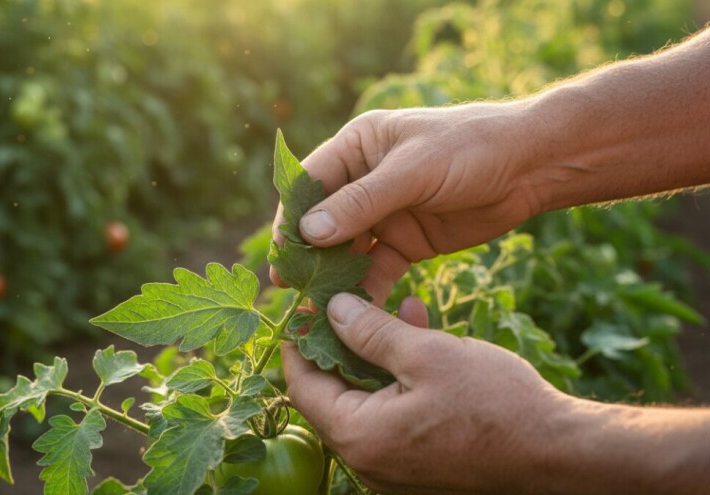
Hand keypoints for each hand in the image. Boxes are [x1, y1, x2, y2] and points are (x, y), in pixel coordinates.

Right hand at [271, 103, 541, 302]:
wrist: (532, 166)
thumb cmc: (471, 148)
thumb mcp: (414, 170)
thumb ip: (362, 201)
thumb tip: (309, 232)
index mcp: (357, 147)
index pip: (309, 184)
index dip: (291, 218)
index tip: (281, 254)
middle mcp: (363, 181)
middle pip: (323, 222)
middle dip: (308, 256)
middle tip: (291, 290)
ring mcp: (384, 215)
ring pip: (347, 251)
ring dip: (333, 279)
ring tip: (317, 310)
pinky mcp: (406, 243)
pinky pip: (376, 270)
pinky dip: (366, 291)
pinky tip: (356, 314)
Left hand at [283, 293, 569, 493]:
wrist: (560, 454)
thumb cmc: (495, 405)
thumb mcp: (427, 354)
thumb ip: (370, 331)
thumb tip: (331, 310)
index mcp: (359, 437)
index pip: (302, 385)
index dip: (301, 341)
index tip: (306, 306)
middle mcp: (367, 462)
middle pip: (333, 394)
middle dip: (345, 343)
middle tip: (354, 301)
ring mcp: (393, 470)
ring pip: (367, 401)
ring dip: (379, 356)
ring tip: (403, 309)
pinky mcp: (418, 467)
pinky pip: (393, 418)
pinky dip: (400, 381)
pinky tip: (423, 339)